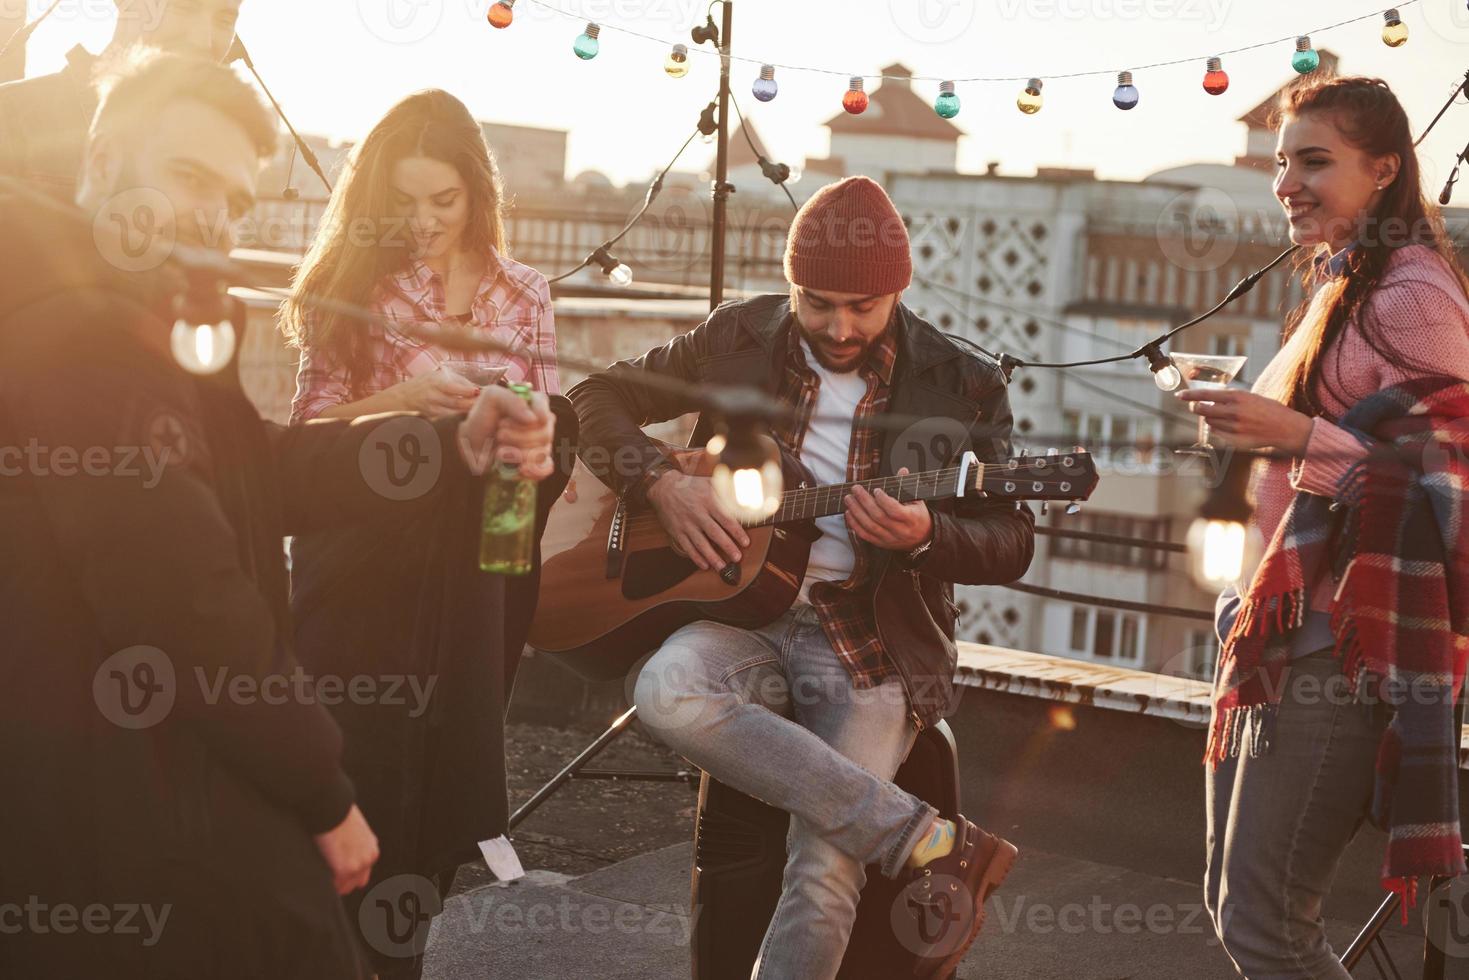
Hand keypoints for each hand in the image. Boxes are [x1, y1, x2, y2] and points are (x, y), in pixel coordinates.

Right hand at [314, 805, 378, 894]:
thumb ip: (354, 842)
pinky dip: (325, 882)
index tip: (335, 871)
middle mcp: (369, 858)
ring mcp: (358, 865)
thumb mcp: (354, 828)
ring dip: (334, 883)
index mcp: (372, 848)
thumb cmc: (337, 812)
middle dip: (343, 881)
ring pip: (345, 888)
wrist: (332, 806)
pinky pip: (334, 886)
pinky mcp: (344, 869)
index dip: (349, 873)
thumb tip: (341, 847)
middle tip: (327, 875)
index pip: (363, 871)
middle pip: (357, 883)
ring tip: (321, 874)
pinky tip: (318, 873)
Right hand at [390, 367, 480, 417]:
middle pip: (458, 403)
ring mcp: (431, 410)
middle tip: (488, 405)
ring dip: (468, 415)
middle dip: (474, 405)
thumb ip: (457, 380)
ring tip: (482, 414)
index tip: (482, 392)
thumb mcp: (436, 375)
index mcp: (435, 382)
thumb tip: (478, 388)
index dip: (471, 391)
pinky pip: (448, 422)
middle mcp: (433, 396)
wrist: (400, 399)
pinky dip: (459, 421)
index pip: (456, 387)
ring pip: (454, 415)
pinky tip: (469, 421)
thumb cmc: (421, 384)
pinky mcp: (431, 421)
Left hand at [457, 386, 556, 480]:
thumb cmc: (482, 418)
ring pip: (542, 453)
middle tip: (498, 435)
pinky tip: (519, 468)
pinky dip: (532, 470)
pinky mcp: (538, 462)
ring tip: (500, 451)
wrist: (472, 446)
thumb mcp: (491, 398)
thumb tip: (533, 418)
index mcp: (536, 404)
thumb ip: (511, 400)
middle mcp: (543, 424)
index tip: (503, 423)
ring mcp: (542, 444)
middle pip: (545, 435)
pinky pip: (546, 468)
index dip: (526, 422)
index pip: (545, 414)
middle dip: (517, 438)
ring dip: (518, 455)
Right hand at [646, 469, 749, 571]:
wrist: (664, 487)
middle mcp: (698, 514)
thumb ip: (727, 489)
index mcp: (708, 501)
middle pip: (715, 533)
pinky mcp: (677, 531)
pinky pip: (687, 546)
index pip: (726, 519)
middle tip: (737, 558)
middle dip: (727, 547)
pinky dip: (695, 557)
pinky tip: (704, 565)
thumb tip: (746, 494)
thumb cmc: (690, 485)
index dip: (737, 532)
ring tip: (722, 567)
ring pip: (700, 543)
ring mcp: (686, 524)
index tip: (745, 542)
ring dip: (712, 557)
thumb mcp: (709, 482)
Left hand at [844, 468, 932, 551]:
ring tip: (849, 499)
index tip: (876, 489)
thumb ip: (907, 486)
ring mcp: (890, 539)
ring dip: (856, 511)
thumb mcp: (917, 500)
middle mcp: (900, 531)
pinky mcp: (881, 543)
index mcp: (911, 519)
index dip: (883, 500)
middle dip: (864, 501)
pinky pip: (864, 535)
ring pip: (869, 526)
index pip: (895, 511)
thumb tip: (902, 471)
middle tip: (856, 489)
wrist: (922, 538)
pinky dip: (854, 524)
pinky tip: (849, 513)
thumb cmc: (918, 515)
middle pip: (879, 517)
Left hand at [1176, 389, 1314, 453]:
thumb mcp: (1250, 397)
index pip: (1206, 395)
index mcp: (1238, 397)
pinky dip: (1218, 429)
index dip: (1190, 396)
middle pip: (1203, 410)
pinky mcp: (1235, 441)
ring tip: (1224, 416)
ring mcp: (1234, 428)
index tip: (1179, 396)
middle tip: (1196, 407)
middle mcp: (1234, 412)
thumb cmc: (1268, 410)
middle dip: (1196, 408)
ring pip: (1209, 422)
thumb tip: (1208, 399)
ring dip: (1210, 418)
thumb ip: (1230, 399)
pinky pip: (1217, 433)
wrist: (1285, 428)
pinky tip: (1230, 426)